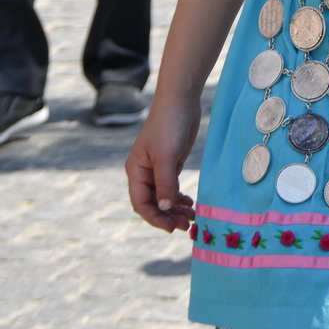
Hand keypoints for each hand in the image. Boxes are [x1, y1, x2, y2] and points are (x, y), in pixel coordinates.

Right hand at [125, 95, 200, 232]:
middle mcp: (144, 172)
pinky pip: (172, 187)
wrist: (180, 100)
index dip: (155, 218)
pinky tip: (190, 203)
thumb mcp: (166, 156)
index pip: (141, 204)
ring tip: (192, 218)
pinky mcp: (171, 163)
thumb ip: (165, 184)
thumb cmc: (169, 125)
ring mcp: (157, 168)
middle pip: (152, 203)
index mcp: (136, 171)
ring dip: (175, 209)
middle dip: (168, 216)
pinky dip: (179, 197)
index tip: (172, 228)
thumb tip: (165, 209)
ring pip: (164, 197)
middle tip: (187, 226)